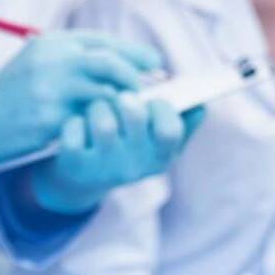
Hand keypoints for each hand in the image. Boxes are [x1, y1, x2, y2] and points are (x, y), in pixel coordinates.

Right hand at [0, 31, 160, 164]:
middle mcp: (54, 61)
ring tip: (137, 112)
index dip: (134, 52)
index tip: (155, 64)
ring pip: (104, 94)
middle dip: (136, 76)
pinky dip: (104, 124)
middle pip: (110, 62)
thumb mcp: (40, 60)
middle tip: (153, 90)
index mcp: (53, 43)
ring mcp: (51, 90)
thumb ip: (75, 57)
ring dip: (125, 104)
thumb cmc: (14, 90)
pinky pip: (89, 121)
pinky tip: (113, 130)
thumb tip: (123, 62)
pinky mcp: (49, 119)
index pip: (104, 42)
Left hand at [29, 94, 204, 213]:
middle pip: (135, 117)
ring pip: (103, 122)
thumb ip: (181, 120)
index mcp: (160, 156)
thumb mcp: (156, 138)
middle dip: (127, 98)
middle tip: (123, 97)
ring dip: (99, 107)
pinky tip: (78, 125)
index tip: (154, 99)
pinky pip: (74, 131)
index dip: (162, 108)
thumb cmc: (129, 144)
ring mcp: (104, 168)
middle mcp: (135, 166)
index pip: (170, 131)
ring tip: (98, 110)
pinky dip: (74, 122)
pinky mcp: (75, 165)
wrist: (86, 177)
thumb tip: (200, 105)